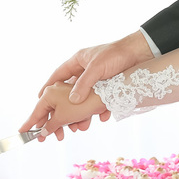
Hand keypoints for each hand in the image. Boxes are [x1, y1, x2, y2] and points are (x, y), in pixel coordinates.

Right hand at [20, 82, 105, 140]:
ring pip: (69, 111)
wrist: (121, 79)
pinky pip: (81, 108)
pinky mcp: (89, 94)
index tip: (22, 132)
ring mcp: (76, 90)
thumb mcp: (69, 111)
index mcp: (54, 88)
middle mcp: (63, 87)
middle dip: (55, 124)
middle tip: (52, 138)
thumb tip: (45, 129)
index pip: (38, 106)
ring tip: (76, 129)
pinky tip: (89, 120)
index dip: (31, 120)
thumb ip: (55, 121)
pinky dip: (84, 116)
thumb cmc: (93, 91)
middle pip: (53, 110)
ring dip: (72, 122)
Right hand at [31, 31, 152, 138]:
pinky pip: (99, 101)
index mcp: (77, 61)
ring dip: (82, 112)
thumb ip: (84, 84)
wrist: (140, 53)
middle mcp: (84, 71)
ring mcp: (96, 79)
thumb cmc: (116, 54)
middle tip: (61, 122)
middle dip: (65, 108)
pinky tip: (103, 117)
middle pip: (69, 92)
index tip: (39, 99)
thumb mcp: (97, 68)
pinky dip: (100, 110)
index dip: (47, 87)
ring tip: (81, 125)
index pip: (57, 76)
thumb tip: (72, 101)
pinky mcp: (107, 86)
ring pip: (84, 100)